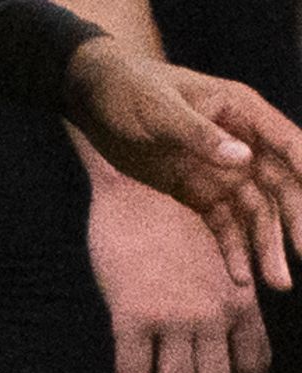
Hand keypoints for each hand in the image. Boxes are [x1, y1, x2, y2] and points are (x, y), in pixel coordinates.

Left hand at [70, 37, 301, 302]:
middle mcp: (242, 145)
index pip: (291, 146)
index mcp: (242, 113)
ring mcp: (223, 171)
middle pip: (281, 189)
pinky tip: (239, 278)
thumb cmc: (127, 88)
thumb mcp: (158, 108)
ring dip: (267, 247)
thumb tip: (244, 159)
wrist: (91, 98)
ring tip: (275, 283)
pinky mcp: (201, 192)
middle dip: (295, 223)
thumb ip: (198, 134)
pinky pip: (225, 225)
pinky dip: (234, 250)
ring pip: (257, 214)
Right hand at [86, 160, 268, 372]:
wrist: (133, 183)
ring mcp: (175, 317)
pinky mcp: (134, 313)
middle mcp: (214, 316)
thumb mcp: (214, 258)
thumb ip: (224, 297)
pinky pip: (133, 369)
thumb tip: (216, 335)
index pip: (253, 365)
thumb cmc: (170, 216)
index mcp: (239, 302)